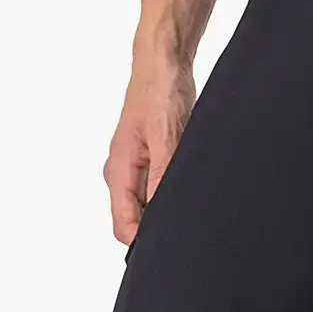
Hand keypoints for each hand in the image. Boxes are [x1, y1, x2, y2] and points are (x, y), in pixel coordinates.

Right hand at [103, 58, 195, 246]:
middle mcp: (124, 172)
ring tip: (193, 204)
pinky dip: (174, 189)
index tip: (171, 246)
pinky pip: (160, 186)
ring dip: (168, 206)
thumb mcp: (167, 137)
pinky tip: (192, 185)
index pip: (124, 225)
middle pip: (136, 218)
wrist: (164, 65)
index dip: (144, 241)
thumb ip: (164, 174)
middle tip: (189, 228)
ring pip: (150, 203)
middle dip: (158, 226)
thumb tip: (166, 209)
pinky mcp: (152, 157)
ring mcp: (137, 166)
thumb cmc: (160, 93)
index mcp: (119, 170)